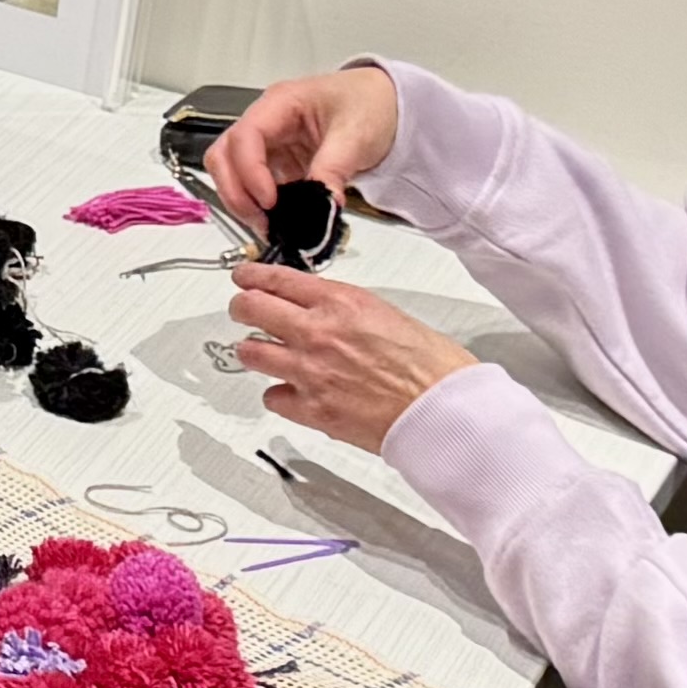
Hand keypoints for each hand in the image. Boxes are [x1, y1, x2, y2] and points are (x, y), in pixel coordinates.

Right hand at [209, 65, 397, 220]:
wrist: (389, 106)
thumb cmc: (371, 103)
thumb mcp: (356, 134)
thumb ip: (333, 169)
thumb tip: (321, 205)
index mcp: (281, 102)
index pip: (245, 136)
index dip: (250, 172)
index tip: (269, 201)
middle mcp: (267, 122)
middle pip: (223, 155)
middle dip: (234, 191)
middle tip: (260, 220)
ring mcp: (270, 143)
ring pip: (231, 173)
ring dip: (242, 201)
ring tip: (269, 226)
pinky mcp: (279, 164)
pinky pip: (255, 187)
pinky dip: (260, 207)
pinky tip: (279, 222)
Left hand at [228, 264, 475, 447]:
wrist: (443, 410)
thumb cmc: (432, 367)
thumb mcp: (389, 315)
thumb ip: (347, 312)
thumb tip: (326, 314)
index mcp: (341, 302)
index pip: (277, 279)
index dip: (252, 277)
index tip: (243, 278)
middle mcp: (317, 332)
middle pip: (250, 309)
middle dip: (242, 307)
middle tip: (244, 310)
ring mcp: (309, 371)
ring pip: (250, 353)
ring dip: (254, 351)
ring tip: (263, 353)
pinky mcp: (310, 409)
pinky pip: (272, 397)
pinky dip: (280, 395)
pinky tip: (294, 393)